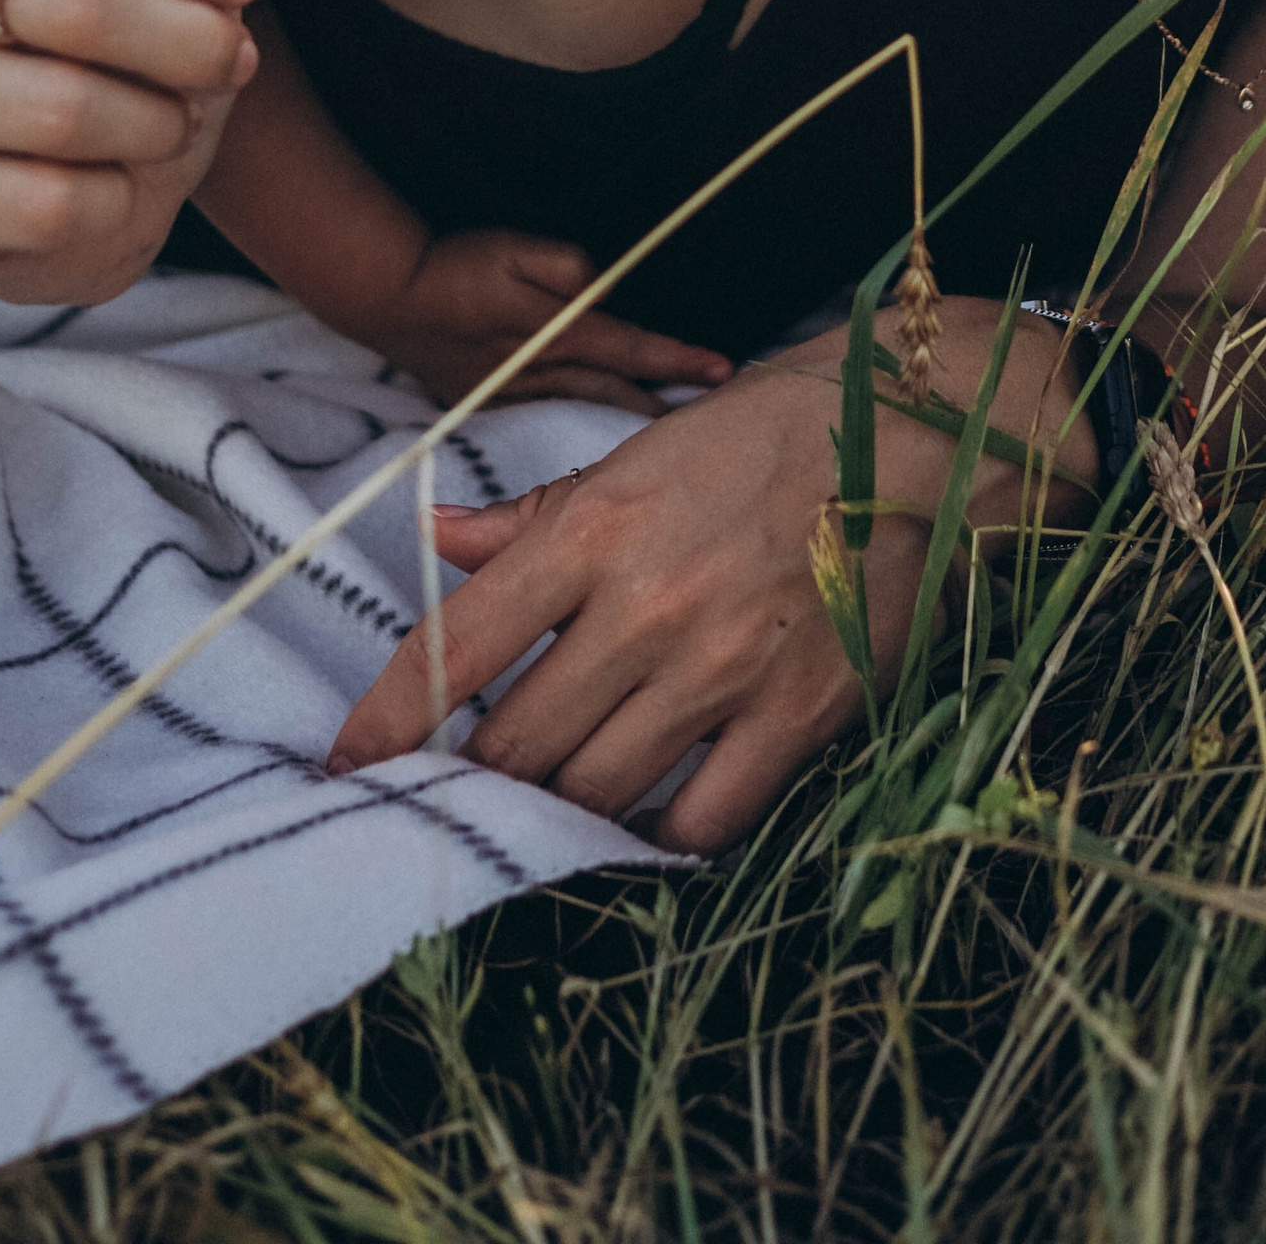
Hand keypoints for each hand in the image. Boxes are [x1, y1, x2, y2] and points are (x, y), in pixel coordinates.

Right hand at [0, 0, 260, 303]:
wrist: (18, 165)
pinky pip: (51, 205)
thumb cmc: (122, 38)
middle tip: (230, 62)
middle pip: (83, 1)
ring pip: (66, 112)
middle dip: (192, 41)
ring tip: (169, 125)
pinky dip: (115, 203)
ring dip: (158, 126)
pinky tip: (113, 188)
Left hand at [333, 347, 952, 848]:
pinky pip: (704, 822)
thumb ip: (537, 515)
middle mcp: (647, 607)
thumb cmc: (767, 431)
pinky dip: (665, 834)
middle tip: (473, 779)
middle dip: (480, 773)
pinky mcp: (799, 716)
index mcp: (594, 529)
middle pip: (517, 744)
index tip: (349, 762)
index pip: (459, 643)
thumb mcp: (639, 447)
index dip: (388, 719)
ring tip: (561, 790)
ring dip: (565, 803)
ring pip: (597, 790)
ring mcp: (724, 669)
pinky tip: (655, 811)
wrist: (916, 434)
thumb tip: (440, 539)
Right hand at [373, 224, 732, 411]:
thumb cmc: (455, 264)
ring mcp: (512, 393)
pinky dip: (580, 422)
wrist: (388, 295)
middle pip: (616, 394)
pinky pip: (548, 415)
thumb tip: (601, 287)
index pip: (631, 349)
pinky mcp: (488, 402)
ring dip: (627, 419)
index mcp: (553, 332)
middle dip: (665, 406)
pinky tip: (599, 432)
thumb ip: (566, 266)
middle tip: (713, 425)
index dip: (679, 360)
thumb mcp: (514, 247)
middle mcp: (539, 372)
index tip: (724, 370)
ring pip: (584, 410)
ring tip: (669, 434)